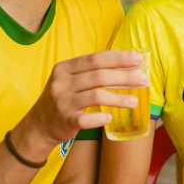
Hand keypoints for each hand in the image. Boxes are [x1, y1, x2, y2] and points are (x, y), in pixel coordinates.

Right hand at [15, 50, 146, 150]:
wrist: (39, 125)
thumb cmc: (63, 98)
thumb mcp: (71, 80)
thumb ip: (92, 72)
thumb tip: (127, 65)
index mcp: (65, 68)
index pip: (95, 58)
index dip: (118, 58)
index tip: (138, 59)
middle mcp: (62, 82)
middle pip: (98, 76)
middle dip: (124, 76)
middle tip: (144, 79)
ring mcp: (62, 102)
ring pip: (96, 95)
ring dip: (119, 98)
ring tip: (135, 101)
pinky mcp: (65, 121)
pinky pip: (86, 119)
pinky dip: (100, 117)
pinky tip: (110, 117)